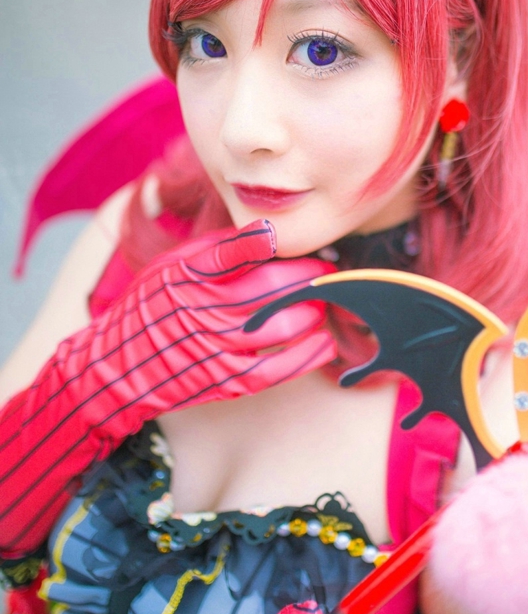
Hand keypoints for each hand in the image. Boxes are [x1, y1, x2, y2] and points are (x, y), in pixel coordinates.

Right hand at [0, 220, 335, 555]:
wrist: (116, 366)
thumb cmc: (151, 306)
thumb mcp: (171, 264)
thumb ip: (216, 247)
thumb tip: (266, 232)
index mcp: (188, 274)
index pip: (233, 250)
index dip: (267, 240)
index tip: (289, 235)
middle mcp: (203, 309)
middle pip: (272, 286)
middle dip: (310, 275)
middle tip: (326, 269)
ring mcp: (216, 347)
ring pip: (282, 324)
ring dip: (313, 309)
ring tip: (322, 301)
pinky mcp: (226, 380)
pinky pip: (278, 368)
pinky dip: (308, 354)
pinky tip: (324, 341)